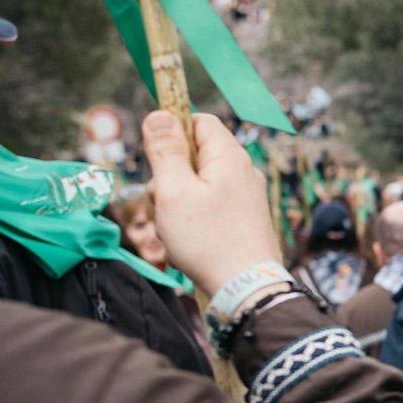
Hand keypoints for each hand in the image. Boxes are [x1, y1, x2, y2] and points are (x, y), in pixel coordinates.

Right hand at [142, 111, 281, 296]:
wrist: (246, 288)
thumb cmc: (208, 240)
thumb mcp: (175, 190)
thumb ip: (166, 151)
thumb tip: (160, 114)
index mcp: (230, 157)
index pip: (199, 121)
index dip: (172, 132)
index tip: (155, 158)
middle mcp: (243, 172)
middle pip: (195, 156)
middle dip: (170, 176)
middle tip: (164, 203)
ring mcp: (246, 196)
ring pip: (198, 185)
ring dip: (177, 203)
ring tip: (176, 230)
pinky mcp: (244, 219)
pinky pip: (209, 208)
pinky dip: (192, 220)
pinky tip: (188, 244)